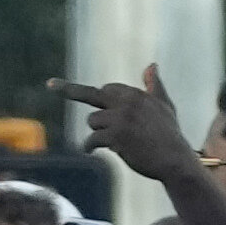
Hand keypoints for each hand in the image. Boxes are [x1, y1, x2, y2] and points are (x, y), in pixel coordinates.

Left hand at [55, 60, 205, 188]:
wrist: (175, 159)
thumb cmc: (170, 134)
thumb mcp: (164, 105)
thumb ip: (154, 85)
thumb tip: (151, 65)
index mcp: (135, 94)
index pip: (108, 89)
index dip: (102, 98)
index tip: (84, 95)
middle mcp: (126, 103)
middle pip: (91, 94)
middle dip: (69, 90)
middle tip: (50, 85)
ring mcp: (120, 119)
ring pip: (93, 121)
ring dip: (97, 133)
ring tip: (113, 142)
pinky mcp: (115, 137)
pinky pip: (92, 139)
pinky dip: (89, 147)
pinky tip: (90, 151)